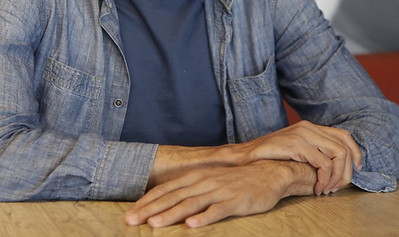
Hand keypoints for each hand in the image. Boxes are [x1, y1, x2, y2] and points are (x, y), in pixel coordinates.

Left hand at [124, 160, 312, 228]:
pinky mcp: (235, 201)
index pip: (165, 190)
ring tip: (154, 224)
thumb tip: (168, 204)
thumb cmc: (236, 181)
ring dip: (171, 214)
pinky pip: (217, 210)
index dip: (146, 201)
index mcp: (195, 177)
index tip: (130, 213)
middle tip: (130, 221)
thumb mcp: (210, 181)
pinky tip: (191, 225)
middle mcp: (204, 182)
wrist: (268, 173)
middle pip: (172, 197)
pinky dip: (203, 217)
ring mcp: (219, 191)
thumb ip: (190, 191)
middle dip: (149, 209)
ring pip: (190, 204)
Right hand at [238, 120, 361, 194]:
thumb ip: (314, 151)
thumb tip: (337, 166)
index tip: (355, 171)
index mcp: (310, 127)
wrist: (247, 157)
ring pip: (338, 155)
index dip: (355, 154)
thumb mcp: (296, 150)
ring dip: (337, 177)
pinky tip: (318, 188)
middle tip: (337, 187)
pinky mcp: (297, 145)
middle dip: (346, 171)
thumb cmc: (271, 157)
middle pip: (345, 147)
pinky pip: (324, 164)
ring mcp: (303, 134)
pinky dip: (325, 179)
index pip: (344, 136)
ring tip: (327, 189)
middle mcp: (309, 127)